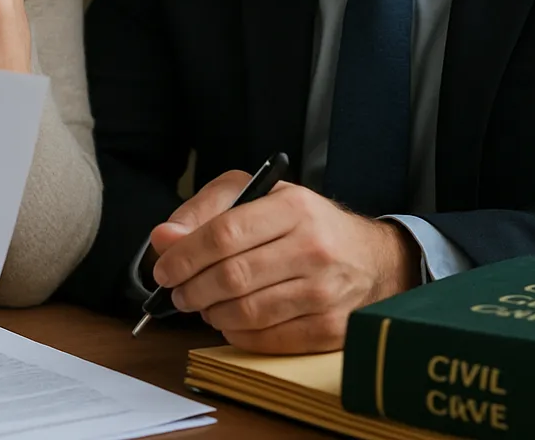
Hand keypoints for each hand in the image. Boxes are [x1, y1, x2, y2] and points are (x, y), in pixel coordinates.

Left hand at [148, 173, 419, 353]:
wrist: (370, 257)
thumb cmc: (303, 222)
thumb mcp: (255, 195)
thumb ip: (204, 211)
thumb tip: (163, 238)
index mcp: (292, 206)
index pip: (225, 233)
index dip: (185, 255)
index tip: (163, 268)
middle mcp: (314, 248)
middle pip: (233, 276)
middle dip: (192, 288)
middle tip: (176, 291)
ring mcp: (325, 292)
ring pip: (248, 312)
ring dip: (211, 312)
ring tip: (202, 303)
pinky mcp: (330, 328)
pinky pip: (268, 339)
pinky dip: (237, 333)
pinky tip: (230, 319)